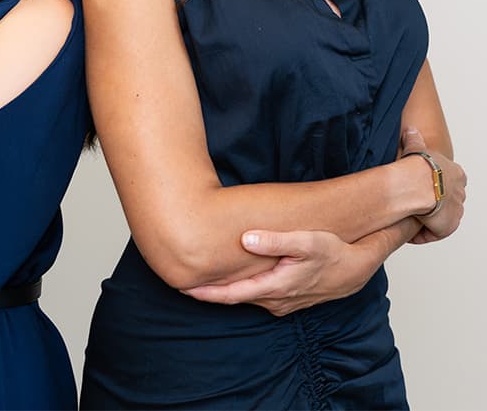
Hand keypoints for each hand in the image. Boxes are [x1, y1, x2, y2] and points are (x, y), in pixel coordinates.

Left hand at [182, 229, 375, 315]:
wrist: (358, 267)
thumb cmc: (334, 252)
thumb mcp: (307, 242)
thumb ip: (276, 241)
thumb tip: (246, 239)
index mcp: (275, 288)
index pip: (232, 294)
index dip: (207, 292)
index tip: (182, 286)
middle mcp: (275, 300)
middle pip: (234, 297)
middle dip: (209, 290)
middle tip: (180, 279)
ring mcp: (281, 300)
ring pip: (245, 296)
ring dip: (224, 289)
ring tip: (200, 278)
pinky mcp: (286, 295)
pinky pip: (256, 294)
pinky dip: (240, 288)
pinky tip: (231, 278)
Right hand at [399, 128, 466, 240]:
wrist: (418, 183)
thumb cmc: (418, 166)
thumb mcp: (416, 146)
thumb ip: (414, 139)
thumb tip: (410, 131)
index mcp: (456, 174)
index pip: (449, 180)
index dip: (434, 184)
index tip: (421, 186)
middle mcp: (459, 193)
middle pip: (447, 201)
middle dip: (432, 203)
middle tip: (414, 204)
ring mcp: (456, 210)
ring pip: (441, 218)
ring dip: (427, 219)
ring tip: (410, 217)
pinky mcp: (448, 226)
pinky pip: (433, 233)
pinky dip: (422, 233)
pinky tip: (409, 228)